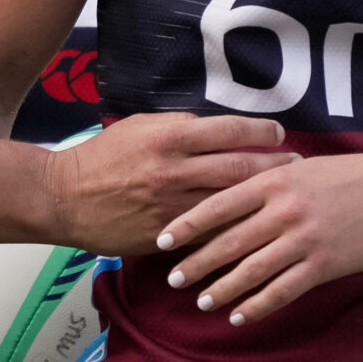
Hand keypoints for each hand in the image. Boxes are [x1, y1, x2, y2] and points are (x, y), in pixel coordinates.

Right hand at [48, 114, 293, 251]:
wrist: (65, 198)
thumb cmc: (102, 156)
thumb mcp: (139, 127)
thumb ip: (179, 127)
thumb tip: (218, 131)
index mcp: (169, 137)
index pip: (229, 130)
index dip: (260, 130)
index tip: (277, 133)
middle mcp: (175, 170)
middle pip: (241, 167)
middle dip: (275, 165)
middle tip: (297, 165)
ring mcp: (173, 205)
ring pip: (232, 202)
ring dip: (264, 198)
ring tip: (285, 195)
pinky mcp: (168, 234)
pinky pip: (211, 232)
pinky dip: (236, 227)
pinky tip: (256, 226)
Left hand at [156, 148, 362, 322]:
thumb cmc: (346, 177)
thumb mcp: (300, 169)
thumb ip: (264, 181)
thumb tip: (224, 193)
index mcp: (272, 182)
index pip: (217, 205)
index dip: (186, 225)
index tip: (161, 241)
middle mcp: (284, 211)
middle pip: (229, 242)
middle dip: (197, 263)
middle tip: (173, 279)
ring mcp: (303, 240)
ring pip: (251, 270)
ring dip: (222, 289)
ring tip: (202, 301)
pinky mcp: (323, 265)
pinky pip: (283, 291)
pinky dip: (258, 306)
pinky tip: (240, 316)